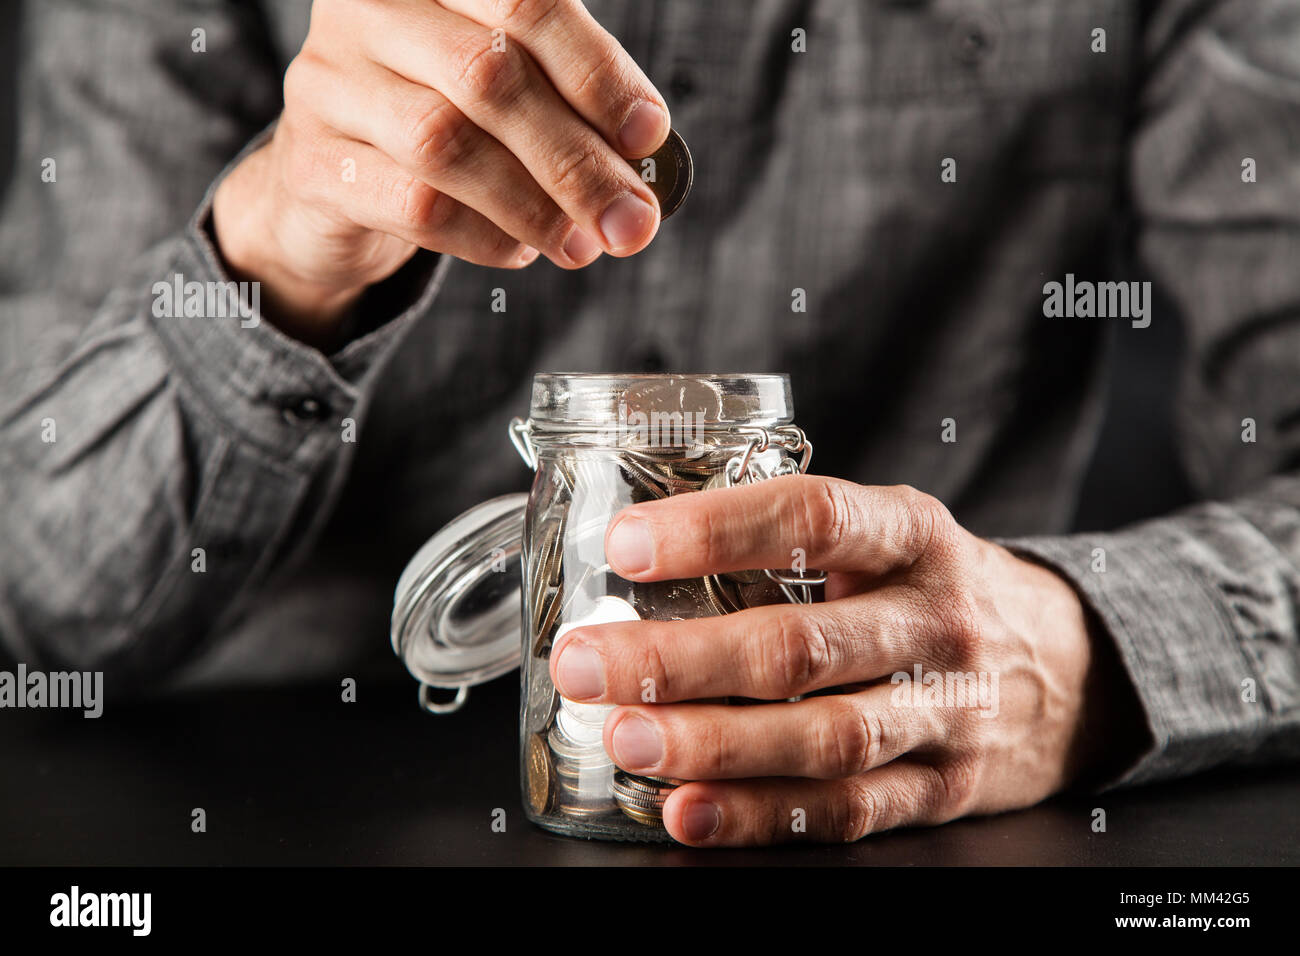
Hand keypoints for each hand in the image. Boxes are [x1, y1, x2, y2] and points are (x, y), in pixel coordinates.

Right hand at [213, 0, 667, 344]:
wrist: (334, 186)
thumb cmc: (443, 121)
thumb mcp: (507, 93)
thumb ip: (567, 109)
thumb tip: (639, 172)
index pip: (525, 1)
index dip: (596, 71)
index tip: (648, 135)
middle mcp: (368, 9)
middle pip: (490, 76)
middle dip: (577, 158)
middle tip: (631, 220)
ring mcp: (329, 83)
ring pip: (447, 143)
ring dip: (535, 206)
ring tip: (582, 244)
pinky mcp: (313, 164)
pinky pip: (414, 206)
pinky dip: (485, 237)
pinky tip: (521, 251)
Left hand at [549, 475, 1132, 845]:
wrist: (1070, 667)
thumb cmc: (936, 590)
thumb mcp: (892, 536)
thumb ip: (795, 540)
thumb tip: (639, 548)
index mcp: (913, 537)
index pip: (814, 519)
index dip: (717, 531)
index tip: (627, 546)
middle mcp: (934, 622)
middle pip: (802, 646)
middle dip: (682, 659)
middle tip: (588, 662)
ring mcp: (946, 712)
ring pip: (823, 737)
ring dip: (713, 744)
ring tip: (627, 738)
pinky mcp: (942, 788)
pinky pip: (844, 808)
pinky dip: (759, 816)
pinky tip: (688, 810)